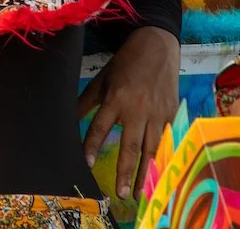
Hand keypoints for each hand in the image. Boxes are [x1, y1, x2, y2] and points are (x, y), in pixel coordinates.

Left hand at [80, 26, 179, 200]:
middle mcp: (138, 108)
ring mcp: (157, 112)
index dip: (93, 146)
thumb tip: (68, 119)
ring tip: (138, 192)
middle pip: (130, 145)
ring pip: (151, 148)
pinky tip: (159, 173)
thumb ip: (86, 101)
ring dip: (145, 172)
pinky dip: (162, 158)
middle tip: (120, 193)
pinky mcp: (171, 113)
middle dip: (125, 171)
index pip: (101, 127)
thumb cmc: (126, 63)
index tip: (87, 165)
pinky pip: (166, 140)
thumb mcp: (103, 79)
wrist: (157, 45)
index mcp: (117, 98)